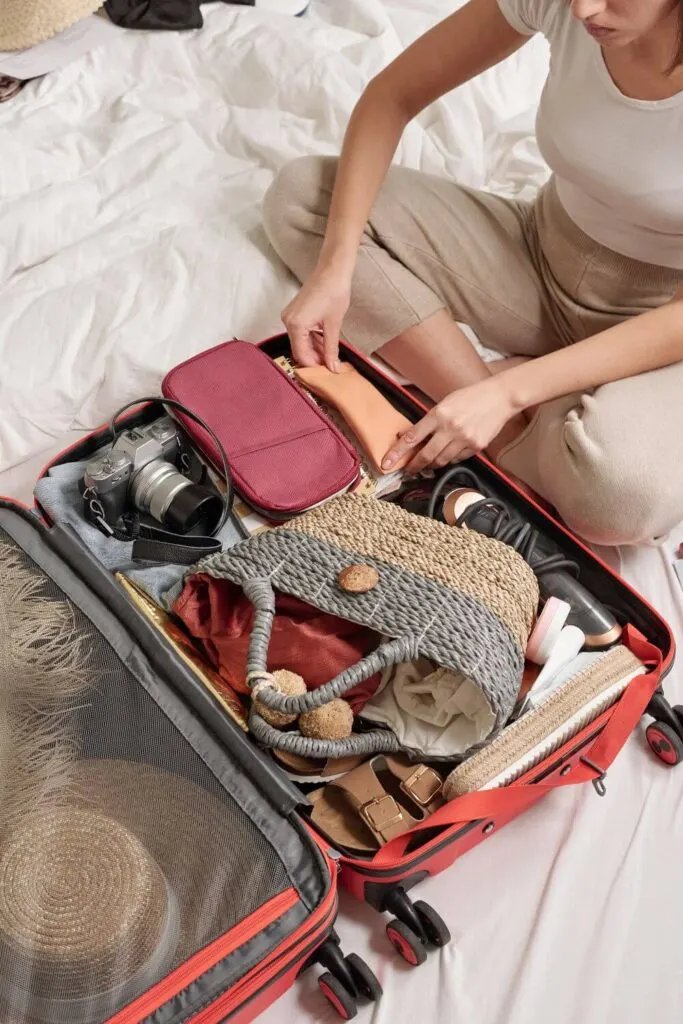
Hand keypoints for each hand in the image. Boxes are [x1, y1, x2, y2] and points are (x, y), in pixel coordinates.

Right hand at [281, 266, 350, 370]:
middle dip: (314, 358)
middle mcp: (288, 321)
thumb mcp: (334, 325)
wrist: (332, 271)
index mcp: (296, 325)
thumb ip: (331, 349)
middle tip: (331, 364)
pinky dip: (311, 339)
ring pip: (300, 341)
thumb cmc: (334, 293)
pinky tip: (324, 342)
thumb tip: (333, 367)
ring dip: (314, 349)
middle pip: (299, 349)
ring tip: (330, 353)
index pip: (301, 355)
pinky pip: (301, 332)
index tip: (327, 371)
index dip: (314, 366)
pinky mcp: (294, 313)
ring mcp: (289, 316)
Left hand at [382, 377, 518, 472]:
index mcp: (439, 414)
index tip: (386, 463)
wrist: (500, 397)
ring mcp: (464, 439)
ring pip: (442, 461)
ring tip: (428, 463)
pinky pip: (457, 459)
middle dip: (414, 466)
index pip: (411, 438)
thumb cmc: (470, 397)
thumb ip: (430, 421)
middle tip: (408, 470)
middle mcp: (450, 428)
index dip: (397, 453)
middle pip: (426, 455)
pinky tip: (449, 453)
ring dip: (432, 464)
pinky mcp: (476, 446)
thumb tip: (412, 438)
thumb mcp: (445, 404)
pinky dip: (450, 459)